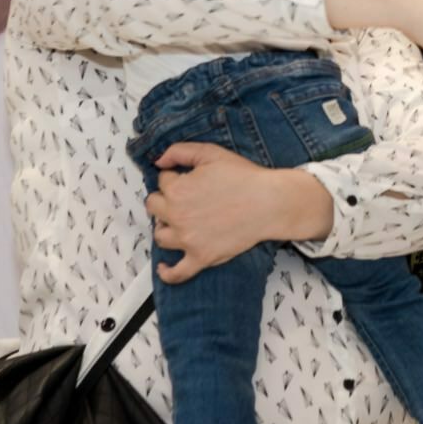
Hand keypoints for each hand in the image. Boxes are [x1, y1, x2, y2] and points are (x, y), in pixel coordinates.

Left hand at [146, 143, 331, 283]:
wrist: (269, 203)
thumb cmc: (244, 178)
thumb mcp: (210, 153)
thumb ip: (179, 151)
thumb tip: (159, 161)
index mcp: (177, 189)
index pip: (162, 181)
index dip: (174, 177)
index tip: (186, 178)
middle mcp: (177, 216)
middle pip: (154, 207)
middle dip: (164, 199)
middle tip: (180, 198)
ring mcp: (188, 240)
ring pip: (160, 236)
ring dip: (164, 227)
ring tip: (177, 222)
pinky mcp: (201, 257)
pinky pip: (177, 272)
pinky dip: (168, 272)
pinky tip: (164, 268)